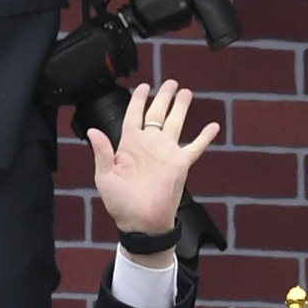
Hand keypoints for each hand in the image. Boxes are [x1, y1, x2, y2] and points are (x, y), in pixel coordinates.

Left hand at [86, 80, 220, 242]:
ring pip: (175, 123)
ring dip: (181, 107)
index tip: (143, 86)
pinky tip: (213, 126)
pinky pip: (195, 147)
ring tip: (186, 93)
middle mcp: (149, 145)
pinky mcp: (180, 164)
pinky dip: (204, 137)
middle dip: (164, 97)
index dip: (138, 99)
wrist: (142, 223)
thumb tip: (94, 131)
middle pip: (157, 113)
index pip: (134, 114)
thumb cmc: (121, 205)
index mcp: (129, 145)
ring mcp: (166, 153)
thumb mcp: (105, 177)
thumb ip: (102, 152)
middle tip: (171, 83)